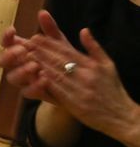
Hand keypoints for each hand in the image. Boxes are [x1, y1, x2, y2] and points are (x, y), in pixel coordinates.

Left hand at [14, 12, 139, 143]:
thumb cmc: (112, 89)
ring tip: (25, 57)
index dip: (50, 44)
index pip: (67, 51)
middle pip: (59, 60)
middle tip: (25, 44)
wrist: (121, 116)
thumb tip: (84, 30)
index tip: (36, 37)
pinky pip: (58, 91)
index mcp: (93, 65)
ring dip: (39, 64)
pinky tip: (34, 76)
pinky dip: (46, 83)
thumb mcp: (108, 65)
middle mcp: (87, 75)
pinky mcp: (76, 104)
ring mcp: (81, 90)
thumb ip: (94, 47)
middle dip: (41, 51)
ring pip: (56, 74)